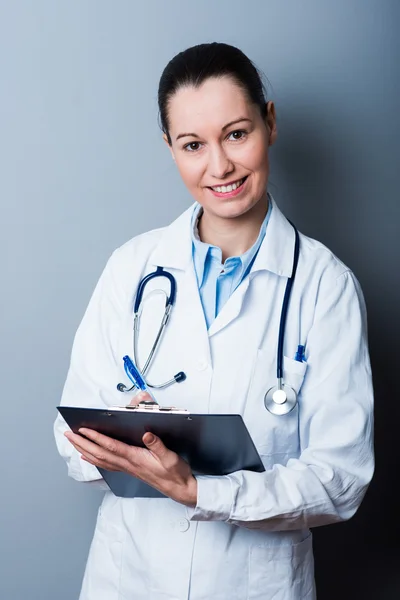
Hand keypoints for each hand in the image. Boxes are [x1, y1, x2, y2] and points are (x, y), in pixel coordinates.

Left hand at [64, 393, 197, 506]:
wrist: (179, 489)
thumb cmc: (175, 473)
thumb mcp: (171, 457)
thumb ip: (158, 445)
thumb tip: (147, 434)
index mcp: (136, 458)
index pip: (111, 447)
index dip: (96, 438)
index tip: (84, 430)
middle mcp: (128, 464)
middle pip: (100, 453)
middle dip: (83, 443)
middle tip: (69, 434)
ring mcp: (127, 468)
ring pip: (100, 459)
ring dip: (84, 449)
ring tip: (73, 442)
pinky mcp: (129, 470)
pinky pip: (107, 464)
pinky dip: (94, 459)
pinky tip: (88, 456)